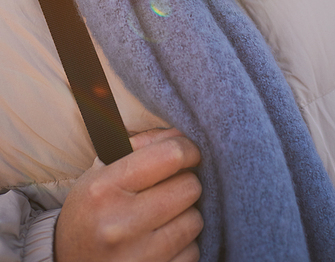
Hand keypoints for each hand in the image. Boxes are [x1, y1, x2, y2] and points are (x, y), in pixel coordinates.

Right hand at [54, 128, 202, 261]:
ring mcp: (137, 257)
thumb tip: (180, 135)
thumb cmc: (90, 210)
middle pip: (189, 187)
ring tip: (165, 215)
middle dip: (186, 182)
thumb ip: (140, 146)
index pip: (170, 156)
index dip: (188, 149)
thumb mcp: (101, 171)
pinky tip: (162, 240)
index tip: (190, 152)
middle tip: (172, 186)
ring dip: (186, 214)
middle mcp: (120, 224)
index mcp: (105, 188)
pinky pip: (192, 253)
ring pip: (194, 221)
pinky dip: (184, 244)